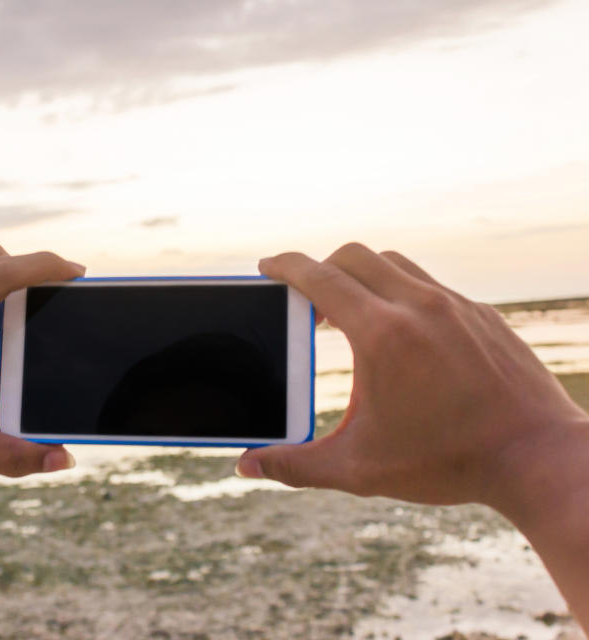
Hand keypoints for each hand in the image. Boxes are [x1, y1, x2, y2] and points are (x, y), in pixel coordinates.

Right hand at [236, 243, 588, 506]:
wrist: (537, 458)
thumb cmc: (447, 463)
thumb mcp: (359, 468)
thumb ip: (295, 464)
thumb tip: (246, 465)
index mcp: (381, 334)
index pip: (319, 276)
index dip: (285, 266)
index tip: (267, 267)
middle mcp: (419, 306)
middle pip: (354, 255)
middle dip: (320, 267)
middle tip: (305, 299)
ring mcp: (455, 306)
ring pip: (394, 263)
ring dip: (362, 276)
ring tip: (350, 313)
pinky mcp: (482, 315)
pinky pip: (429, 285)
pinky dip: (401, 292)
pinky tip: (400, 333)